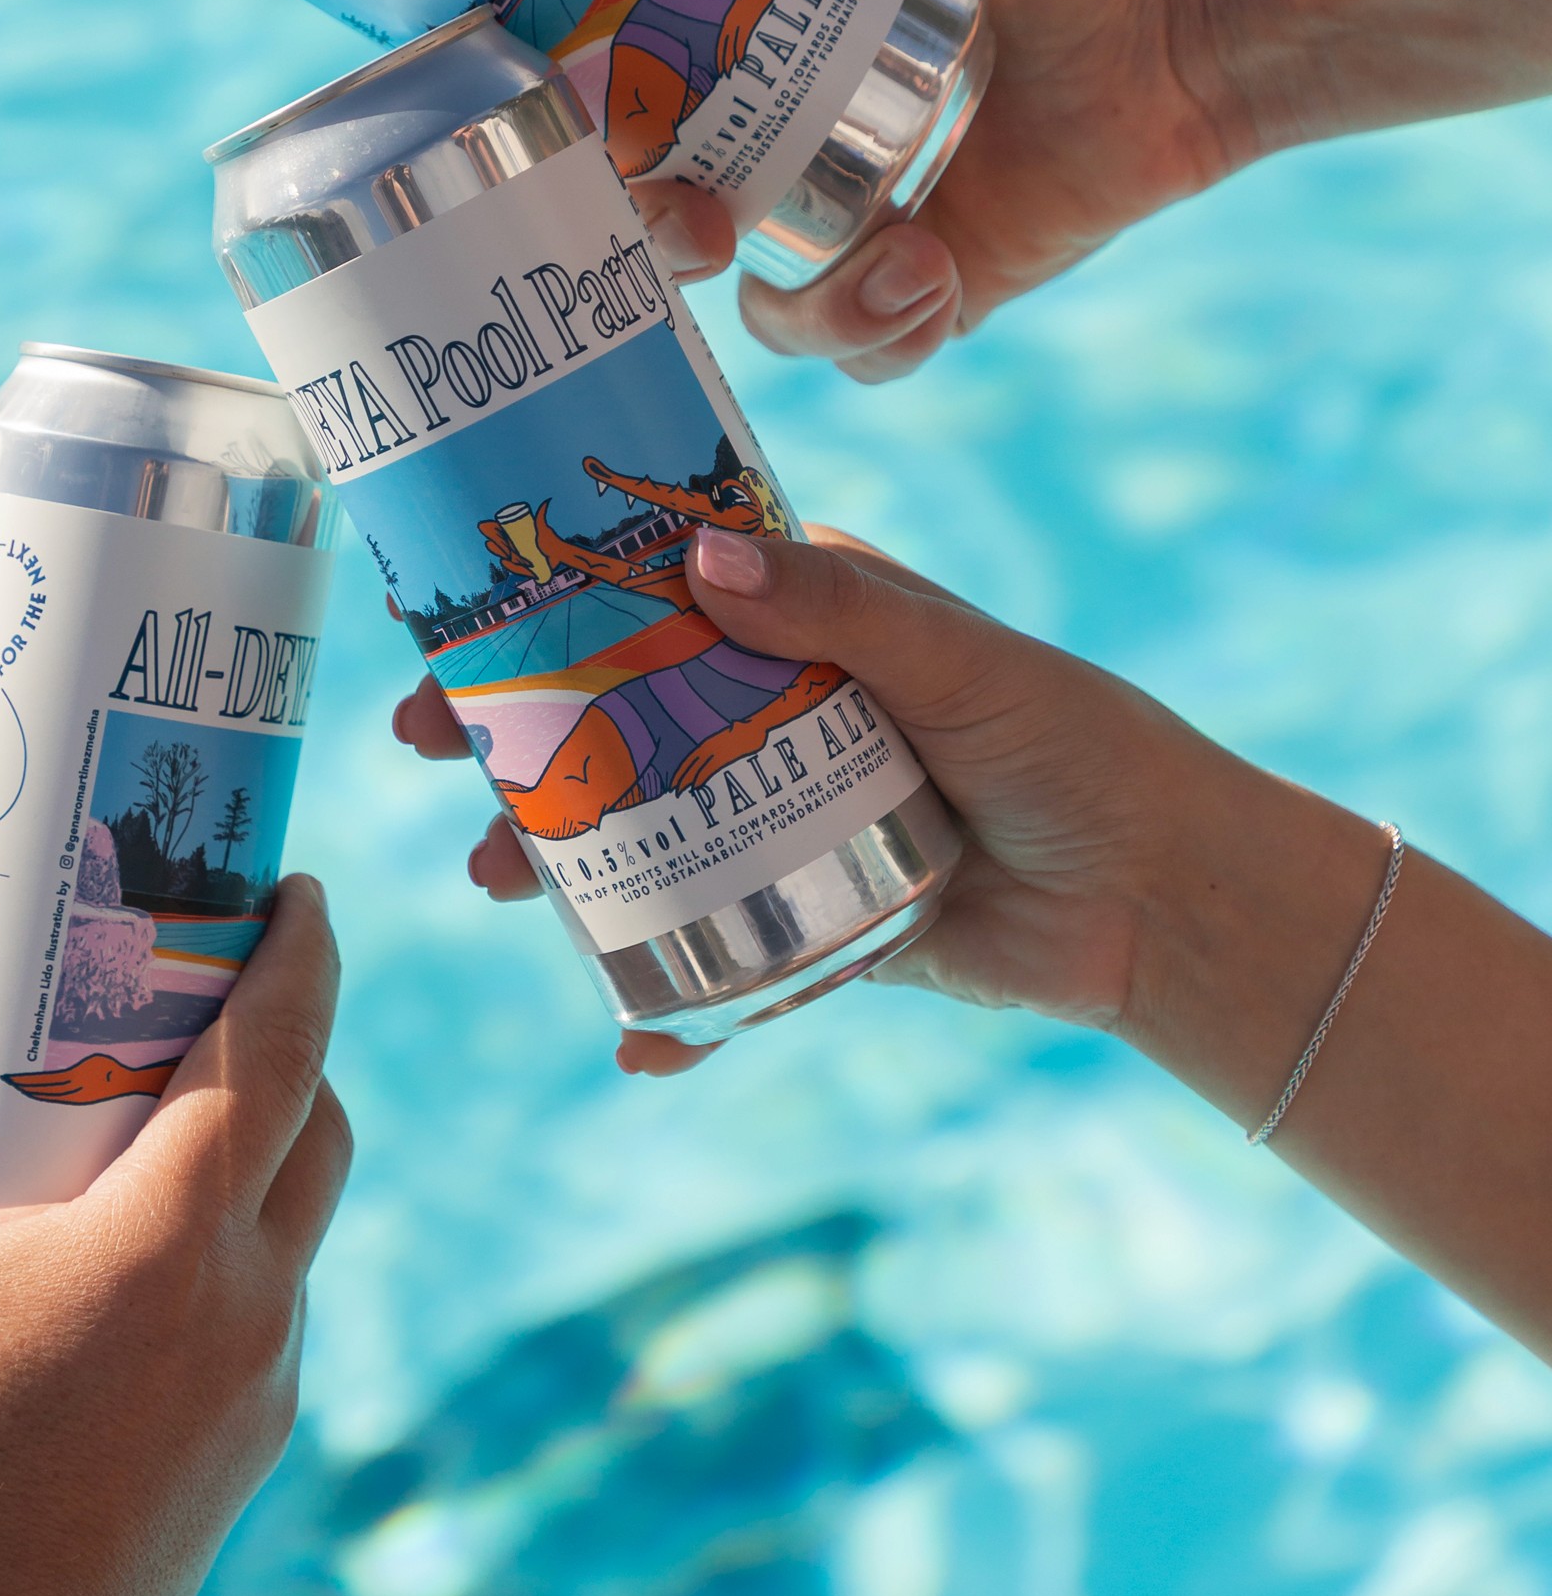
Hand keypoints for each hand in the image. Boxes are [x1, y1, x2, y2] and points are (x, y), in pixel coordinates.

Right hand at [0, 876, 349, 1595]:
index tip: (301, 887)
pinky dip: (220, 1260)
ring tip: (145, 1139)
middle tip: (212, 997)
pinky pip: (258, 1317)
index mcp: (185, 1234)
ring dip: (250, 1162)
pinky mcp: (244, 1458)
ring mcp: (264, 1388)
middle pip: (318, 1128)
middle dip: (288, 1044)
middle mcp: (257, 1302)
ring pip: (292, 1229)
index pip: (285, 1046)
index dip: (303, 949)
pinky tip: (118, 1280)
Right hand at [392, 529, 1378, 1095]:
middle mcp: (779, 711)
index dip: (548, 597)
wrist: (1161, 895)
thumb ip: (835, 610)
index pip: (652, 591)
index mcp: (807, 620)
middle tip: (435, 750)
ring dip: (562, 860)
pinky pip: (720, 960)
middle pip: (616, 713)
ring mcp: (786, 817)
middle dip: (515, 733)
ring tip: (501, 881)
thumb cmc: (1071, 742)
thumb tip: (698, 556)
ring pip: (643, 834)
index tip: (450, 609)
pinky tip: (634, 1039)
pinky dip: (674, 1008)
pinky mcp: (815, 919)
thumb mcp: (956, 659)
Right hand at [555, 0, 1241, 374]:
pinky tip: (936, 273)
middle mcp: (750, 133)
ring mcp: (828, 217)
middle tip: (693, 216)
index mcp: (703, 28)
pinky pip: (854, 349)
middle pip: (633, 217)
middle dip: (644, 236)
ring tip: (893, 251)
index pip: (573, 86)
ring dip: (798, 300)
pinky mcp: (914, 289)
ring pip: (742, 307)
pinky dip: (885, 329)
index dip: (533, 117)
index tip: (551, 110)